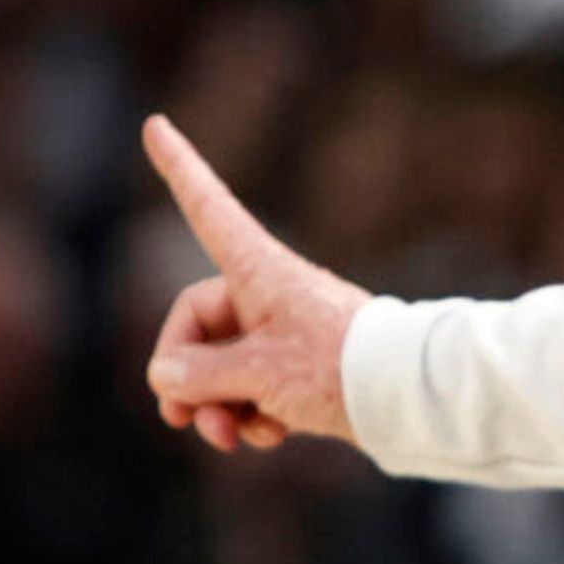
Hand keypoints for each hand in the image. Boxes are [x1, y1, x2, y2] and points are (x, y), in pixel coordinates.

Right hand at [138, 113, 374, 455]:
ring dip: (217, 407)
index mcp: (257, 270)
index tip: (155, 124)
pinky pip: (251, 387)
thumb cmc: (338, 369)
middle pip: (195, 326)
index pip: (206, 209)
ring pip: (221, 367)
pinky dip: (251, 413)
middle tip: (182, 421)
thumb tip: (165, 374)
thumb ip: (201, 373)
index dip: (179, 169)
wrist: (408, 398)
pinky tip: (270, 436)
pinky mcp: (298, 367)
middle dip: (185, 379)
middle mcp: (265, 293)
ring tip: (231, 438)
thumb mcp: (260, 373)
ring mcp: (281, 331)